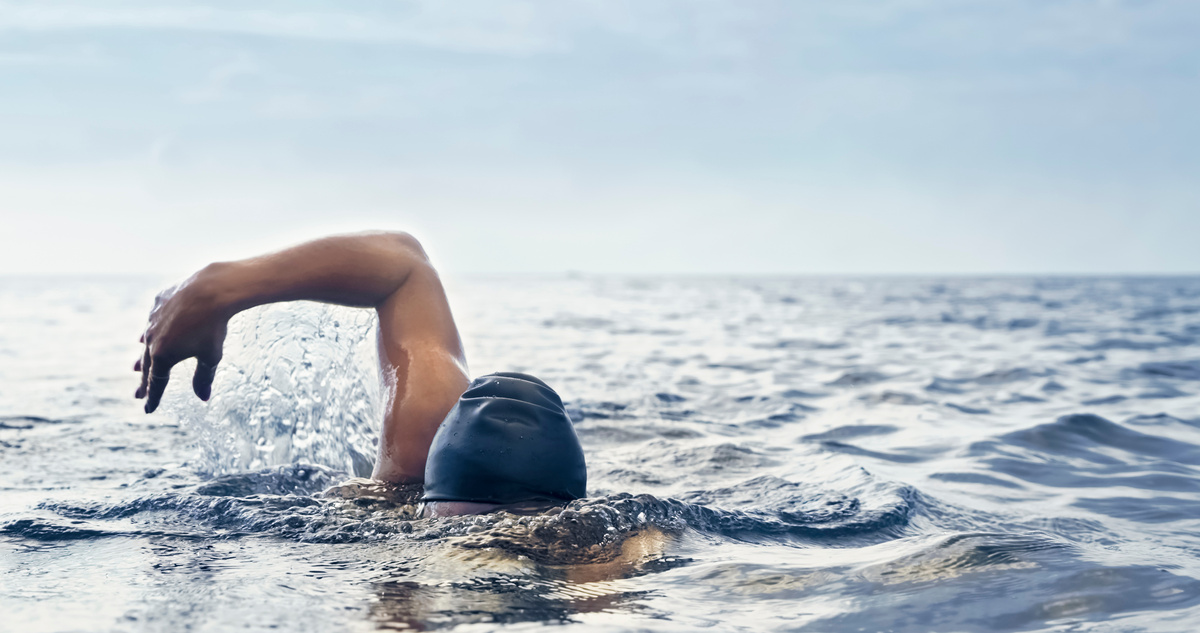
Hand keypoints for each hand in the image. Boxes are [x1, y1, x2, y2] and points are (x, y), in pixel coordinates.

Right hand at [134, 271, 229, 412]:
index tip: (148, 409)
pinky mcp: (158, 302)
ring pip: (146, 343)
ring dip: (143, 357)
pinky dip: (149, 333)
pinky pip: (151, 322)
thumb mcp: (210, 356)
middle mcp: (152, 339)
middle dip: (144, 381)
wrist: (212, 290)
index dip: (153, 397)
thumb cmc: (214, 326)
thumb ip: (204, 378)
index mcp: (163, 356)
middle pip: (147, 365)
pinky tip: (145, 337)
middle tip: (138, 394)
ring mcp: (152, 319)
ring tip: (135, 368)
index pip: (157, 382)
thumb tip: (203, 398)